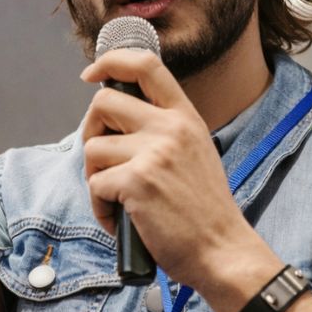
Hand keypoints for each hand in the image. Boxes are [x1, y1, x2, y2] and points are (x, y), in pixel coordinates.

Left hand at [79, 49, 257, 286]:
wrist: (221, 250)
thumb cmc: (204, 210)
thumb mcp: (194, 151)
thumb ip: (163, 128)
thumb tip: (116, 117)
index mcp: (185, 116)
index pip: (145, 64)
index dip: (110, 61)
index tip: (92, 75)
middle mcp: (170, 127)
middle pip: (103, 103)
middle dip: (90, 130)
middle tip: (101, 158)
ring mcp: (153, 153)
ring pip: (93, 148)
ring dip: (96, 176)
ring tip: (118, 198)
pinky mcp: (137, 181)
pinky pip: (95, 184)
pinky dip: (100, 206)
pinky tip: (121, 219)